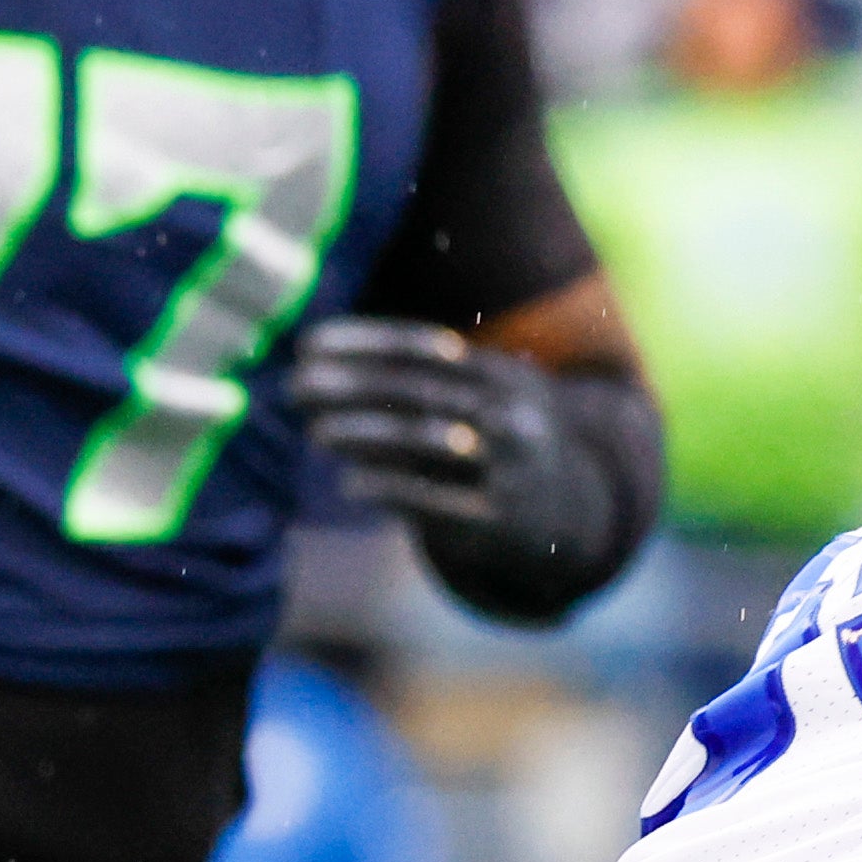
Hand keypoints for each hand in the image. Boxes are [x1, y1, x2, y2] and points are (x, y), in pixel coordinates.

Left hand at [283, 316, 561, 525]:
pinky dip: (385, 488)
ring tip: (316, 433)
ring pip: (426, 440)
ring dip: (362, 433)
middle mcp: (512, 415)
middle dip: (350, 385)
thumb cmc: (489, 449)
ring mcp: (510, 467)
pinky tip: (348, 484)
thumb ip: (412, 387)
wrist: (566, 516)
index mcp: (503, 375)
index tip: (307, 343)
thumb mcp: (474, 404)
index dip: (363, 343)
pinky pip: (433, 500)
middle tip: (295, 384)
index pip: (425, 348)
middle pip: (420, 391)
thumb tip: (313, 369)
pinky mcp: (496, 518)